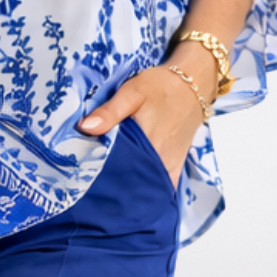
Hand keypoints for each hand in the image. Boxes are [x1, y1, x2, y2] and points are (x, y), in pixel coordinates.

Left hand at [78, 61, 208, 185]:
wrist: (192, 86)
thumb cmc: (161, 87)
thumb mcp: (132, 92)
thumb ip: (110, 112)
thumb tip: (84, 128)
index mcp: (147, 145)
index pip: (118, 170)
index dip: (100, 175)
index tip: (84, 177)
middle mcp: (160, 161)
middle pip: (131, 182)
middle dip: (112, 184)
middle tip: (91, 183)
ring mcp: (169, 166)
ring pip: (145, 185)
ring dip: (128, 186)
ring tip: (108, 186)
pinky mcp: (175, 166)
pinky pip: (161, 185)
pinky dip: (147, 188)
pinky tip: (133, 189)